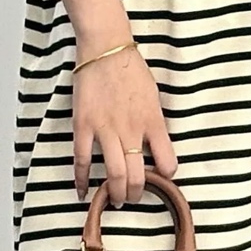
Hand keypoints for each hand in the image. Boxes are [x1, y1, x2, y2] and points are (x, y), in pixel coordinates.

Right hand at [72, 43, 178, 206]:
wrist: (106, 50)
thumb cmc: (131, 71)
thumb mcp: (154, 98)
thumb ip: (155, 124)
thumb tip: (156, 147)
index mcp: (153, 122)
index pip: (167, 161)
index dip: (166, 176)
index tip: (161, 180)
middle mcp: (132, 130)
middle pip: (138, 175)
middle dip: (136, 193)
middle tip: (133, 197)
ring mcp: (106, 129)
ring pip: (114, 173)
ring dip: (115, 192)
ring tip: (115, 200)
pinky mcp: (84, 125)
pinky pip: (83, 159)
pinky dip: (82, 179)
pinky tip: (83, 191)